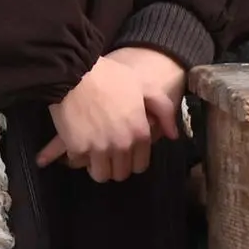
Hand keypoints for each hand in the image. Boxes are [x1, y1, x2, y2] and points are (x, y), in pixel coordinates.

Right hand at [40, 46, 186, 182]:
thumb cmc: (111, 77)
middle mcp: (122, 145)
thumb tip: (173, 135)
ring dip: (97, 167)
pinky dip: (77, 156)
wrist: (75, 73)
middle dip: (115, 167)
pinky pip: (78, 162)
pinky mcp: (76, 147)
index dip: (133, 162)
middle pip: (120, 173)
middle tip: (108, 155)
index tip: (125, 155)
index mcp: (140, 132)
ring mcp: (98, 148)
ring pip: (100, 175)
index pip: (140, 165)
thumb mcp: (145, 87)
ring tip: (92, 157)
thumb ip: (163, 110)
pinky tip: (76, 145)